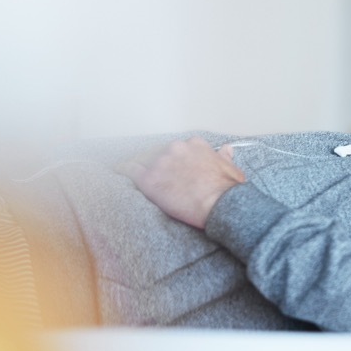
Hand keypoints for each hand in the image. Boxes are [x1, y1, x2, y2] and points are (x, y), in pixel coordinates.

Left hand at [121, 137, 243, 228]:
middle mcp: (176, 148)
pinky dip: (123, 169)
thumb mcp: (232, 169)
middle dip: (159, 163)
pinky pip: (130, 170)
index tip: (175, 166)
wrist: (220, 205)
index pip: (179, 148)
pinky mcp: (150, 179)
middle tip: (161, 176)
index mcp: (195, 145)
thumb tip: (226, 150)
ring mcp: (161, 162)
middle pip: (160, 153)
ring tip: (137, 174)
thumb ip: (224, 157)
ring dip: (142, 167)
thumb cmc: (228, 190)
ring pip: (145, 161)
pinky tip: (118, 171)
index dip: (175, 158)